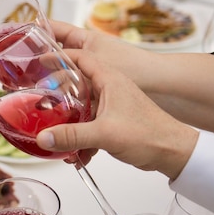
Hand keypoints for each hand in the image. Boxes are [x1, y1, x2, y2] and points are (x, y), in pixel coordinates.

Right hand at [35, 50, 197, 179]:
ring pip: (81, 108)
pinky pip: (89, 126)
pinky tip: (76, 156)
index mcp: (109, 80)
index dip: (60, 58)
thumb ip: (70, 136)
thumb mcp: (104, 134)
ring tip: (55, 135)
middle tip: (40, 102)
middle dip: (57, 96)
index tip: (40, 62)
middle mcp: (110, 89)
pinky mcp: (113, 122)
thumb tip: (43, 138)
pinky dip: (80, 138)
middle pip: (76, 84)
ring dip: (68, 123)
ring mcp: (111, 106)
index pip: (80, 59)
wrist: (173, 153)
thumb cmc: (149, 134)